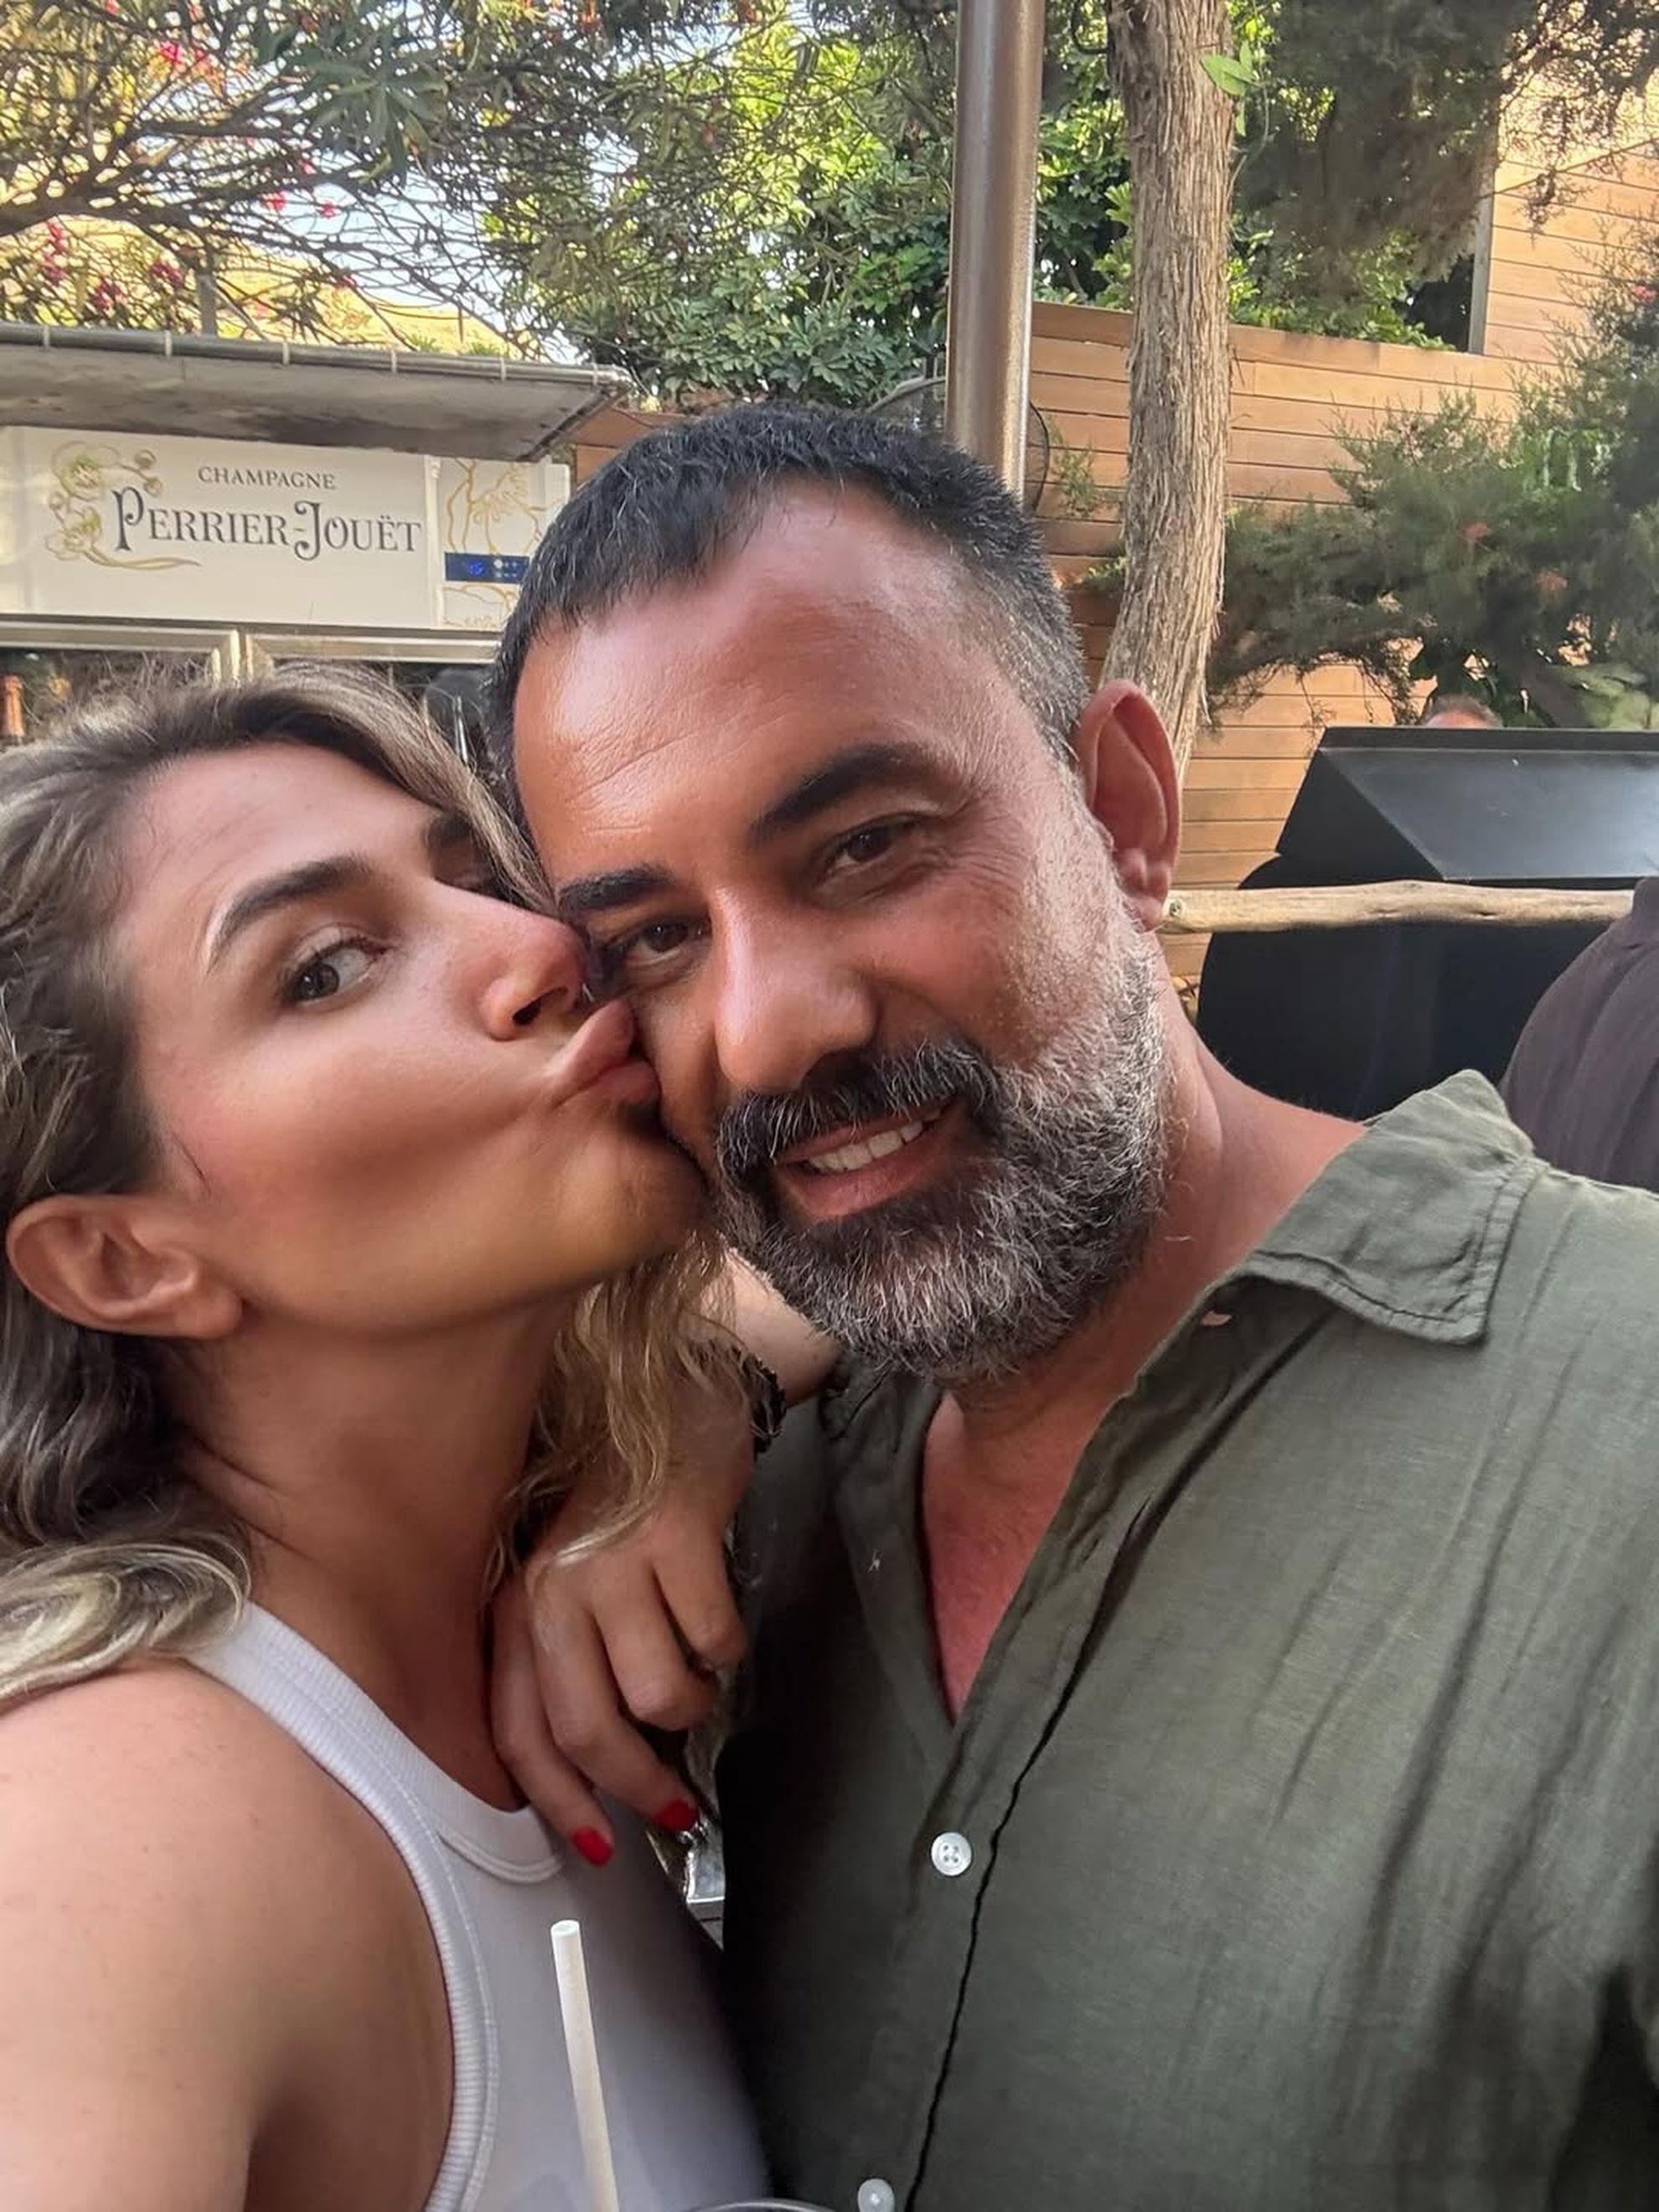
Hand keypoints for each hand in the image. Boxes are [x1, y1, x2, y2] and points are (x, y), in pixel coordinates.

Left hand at [492, 1411, 751, 1863]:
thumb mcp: (574, 1583)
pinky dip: (727, 1651)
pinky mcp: (676, 1540)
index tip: (597, 1848)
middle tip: (678, 1810)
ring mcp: (612, 1562)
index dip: (557, 1803)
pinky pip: (714, 1642)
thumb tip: (603, 1771)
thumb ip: (571, 1663)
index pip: (518, 1731)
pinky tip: (718, 1623)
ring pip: (657, 1696)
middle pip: (586, 1730)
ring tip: (701, 1679)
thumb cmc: (627, 1509)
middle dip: (638, 1787)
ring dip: (692, 1706)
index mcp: (518, 1607)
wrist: (682, 1406)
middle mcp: (551, 1587)